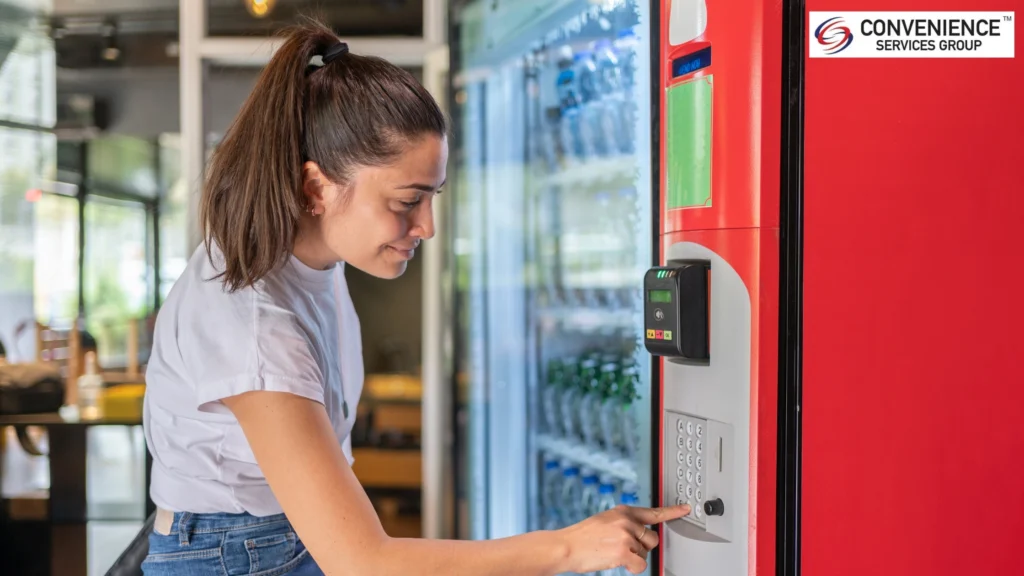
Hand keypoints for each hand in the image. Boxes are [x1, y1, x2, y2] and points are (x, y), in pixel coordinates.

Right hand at [556, 503, 690, 574]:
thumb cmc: (582, 537)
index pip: (652, 512)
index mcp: (623, 511)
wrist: (565, 546)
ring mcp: (626, 535)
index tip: (685, 509)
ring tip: (612, 553)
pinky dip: (631, 568)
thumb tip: (639, 533)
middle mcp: (626, 520)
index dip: (671, 512)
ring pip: (645, 553)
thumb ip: (623, 523)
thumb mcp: (604, 521)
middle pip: (651, 539)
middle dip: (641, 547)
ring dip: (633, 557)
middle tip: (621, 548)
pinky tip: (617, 562)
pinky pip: (640, 565)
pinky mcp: (624, 551)